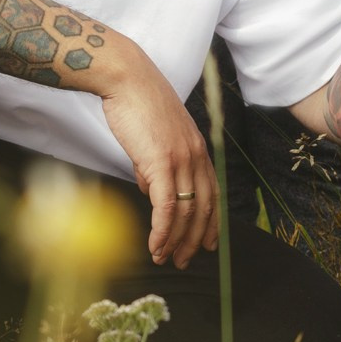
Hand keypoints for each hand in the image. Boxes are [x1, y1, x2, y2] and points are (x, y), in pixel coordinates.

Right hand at [96, 45, 220, 268]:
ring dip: (176, 241)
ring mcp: (182, 159)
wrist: (127, 80)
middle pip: (204, 208)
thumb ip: (157, 167)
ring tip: (165, 259)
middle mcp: (197, 156)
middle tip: (184, 261)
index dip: (211, 223)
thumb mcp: (155, 140)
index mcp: (199, 150)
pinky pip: (166, 206)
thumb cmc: (136, 106)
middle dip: (196, 240)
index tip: (207, 244)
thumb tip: (152, 193)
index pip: (213, 194)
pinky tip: (156, 244)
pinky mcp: (163, 162)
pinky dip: (162, 230)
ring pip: (186, 211)